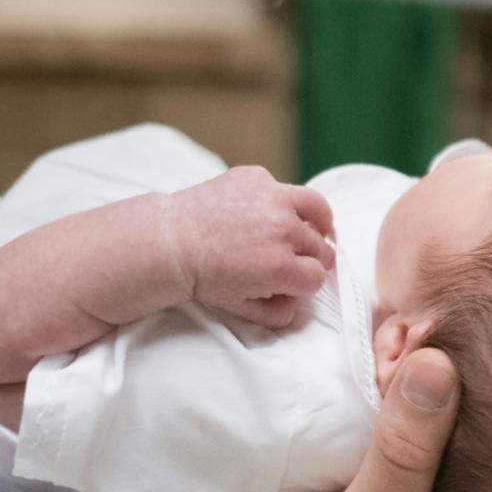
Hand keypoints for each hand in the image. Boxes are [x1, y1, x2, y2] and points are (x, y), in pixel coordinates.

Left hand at [165, 166, 336, 328]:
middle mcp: (283, 229)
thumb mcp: (242, 307)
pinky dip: (280, 201)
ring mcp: (272, 198)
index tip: (295, 282)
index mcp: (281, 267)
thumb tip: (299, 304)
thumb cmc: (204, 277)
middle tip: (295, 260)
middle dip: (310, 258)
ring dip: (316, 224)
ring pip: (318, 209)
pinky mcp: (258, 177)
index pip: (318, 277)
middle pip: (320, 247)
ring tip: (310, 229)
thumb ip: (278, 313)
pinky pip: (284, 189)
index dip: (307, 283)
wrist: (171, 242)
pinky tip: (265, 212)